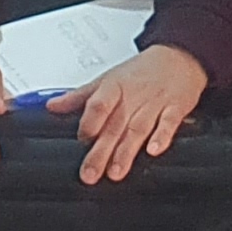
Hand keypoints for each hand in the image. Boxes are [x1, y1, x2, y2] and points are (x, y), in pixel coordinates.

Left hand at [49, 45, 209, 184]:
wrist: (179, 57)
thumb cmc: (141, 71)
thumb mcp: (107, 79)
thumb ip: (79, 97)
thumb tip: (52, 106)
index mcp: (114, 87)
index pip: (98, 105)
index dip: (89, 123)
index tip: (82, 140)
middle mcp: (133, 97)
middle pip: (114, 125)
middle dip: (102, 151)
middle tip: (91, 173)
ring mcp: (154, 103)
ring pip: (138, 129)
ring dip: (126, 151)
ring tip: (116, 172)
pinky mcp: (175, 109)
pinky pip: (168, 123)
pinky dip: (162, 136)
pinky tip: (154, 150)